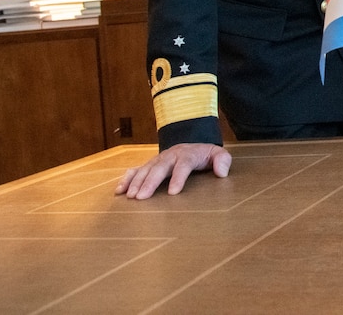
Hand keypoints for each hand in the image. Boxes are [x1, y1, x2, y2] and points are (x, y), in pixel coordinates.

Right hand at [114, 143, 231, 199]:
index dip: (178, 178)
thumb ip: (222, 161)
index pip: (183, 165)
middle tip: (142, 197)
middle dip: (149, 182)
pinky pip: (135, 170)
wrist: (192, 145)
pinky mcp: (149, 165)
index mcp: (187, 154)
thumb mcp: (218, 154)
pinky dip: (126, 179)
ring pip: (145, 169)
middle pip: (159, 168)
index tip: (172, 193)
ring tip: (131, 197)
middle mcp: (170, 156)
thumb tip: (222, 172)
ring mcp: (157, 160)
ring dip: (136, 182)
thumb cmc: (205, 155)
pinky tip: (119, 191)